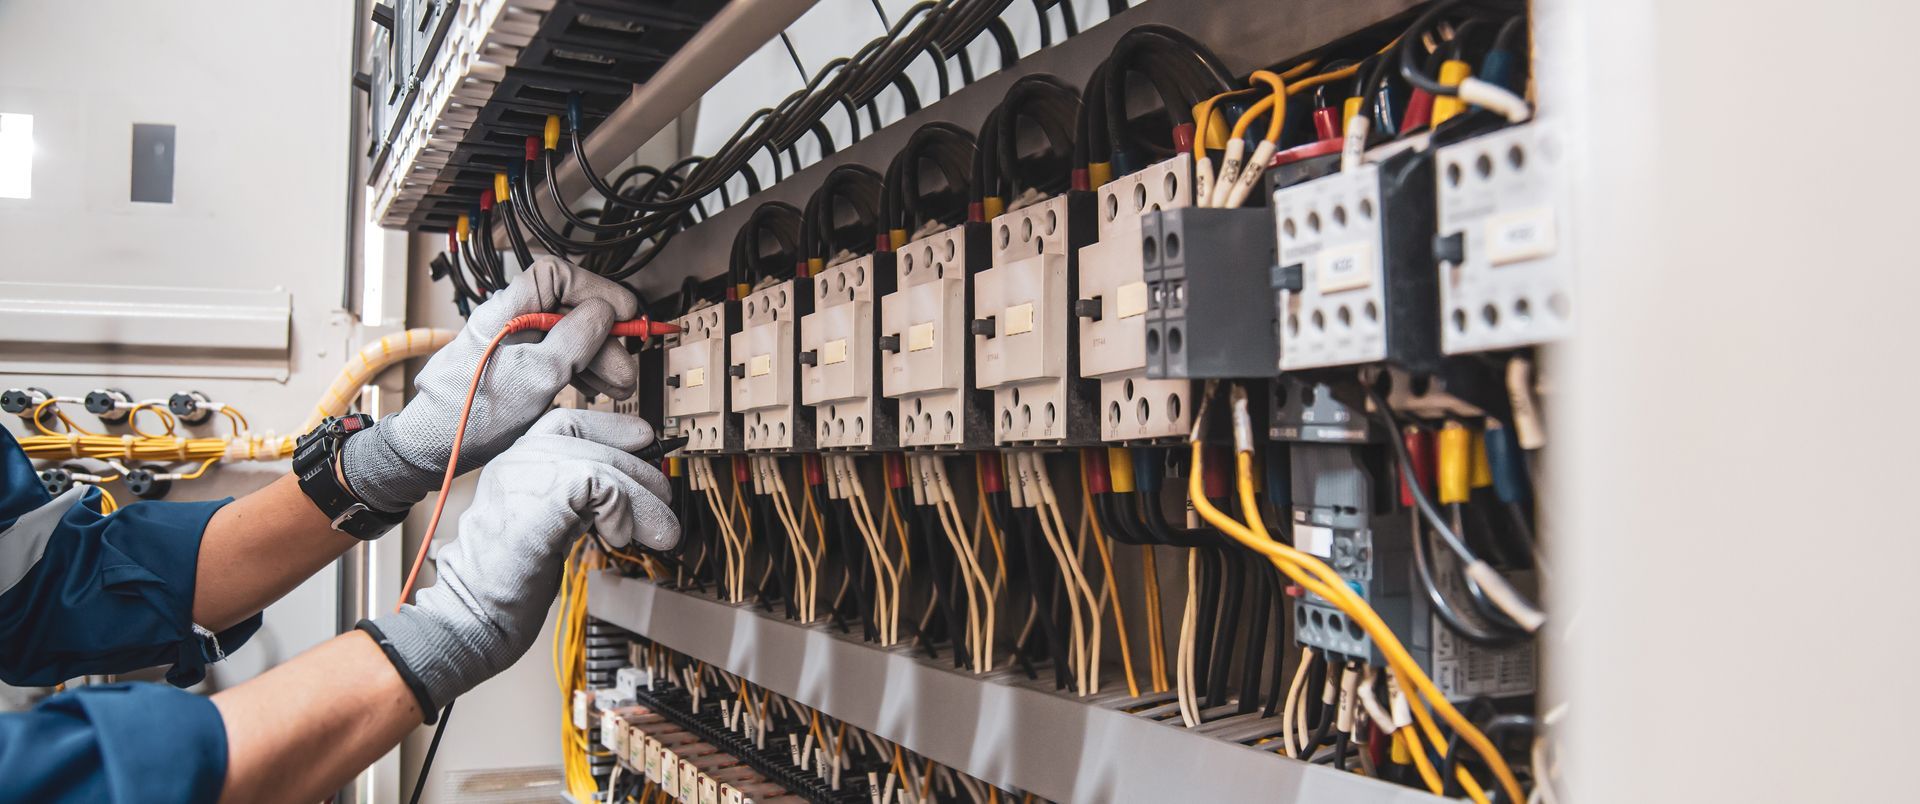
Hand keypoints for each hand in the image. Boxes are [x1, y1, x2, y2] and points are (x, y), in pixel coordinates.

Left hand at [342, 257, 641, 512]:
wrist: (432, 450)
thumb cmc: (467, 416)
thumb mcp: (534, 378)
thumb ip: (572, 341)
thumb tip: (603, 313)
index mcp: (505, 312)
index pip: (557, 277)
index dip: (595, 290)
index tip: (623, 313)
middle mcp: (510, 323)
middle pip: (569, 311)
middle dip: (604, 337)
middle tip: (625, 367)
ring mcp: (514, 347)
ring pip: (568, 338)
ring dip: (599, 359)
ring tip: (619, 386)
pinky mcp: (518, 370)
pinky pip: (558, 360)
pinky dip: (582, 373)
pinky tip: (597, 390)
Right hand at [367, 409, 678, 710]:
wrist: (474, 613)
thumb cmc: (506, 584)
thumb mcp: (549, 526)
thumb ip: (576, 501)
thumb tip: (625, 493)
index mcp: (515, 462)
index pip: (568, 421)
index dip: (612, 428)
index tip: (645, 440)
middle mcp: (517, 459)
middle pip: (595, 442)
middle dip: (641, 473)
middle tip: (665, 508)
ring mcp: (527, 473)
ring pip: (606, 465)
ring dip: (644, 501)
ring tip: (660, 533)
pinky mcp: (544, 495)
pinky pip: (605, 486)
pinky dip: (625, 512)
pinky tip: (620, 538)